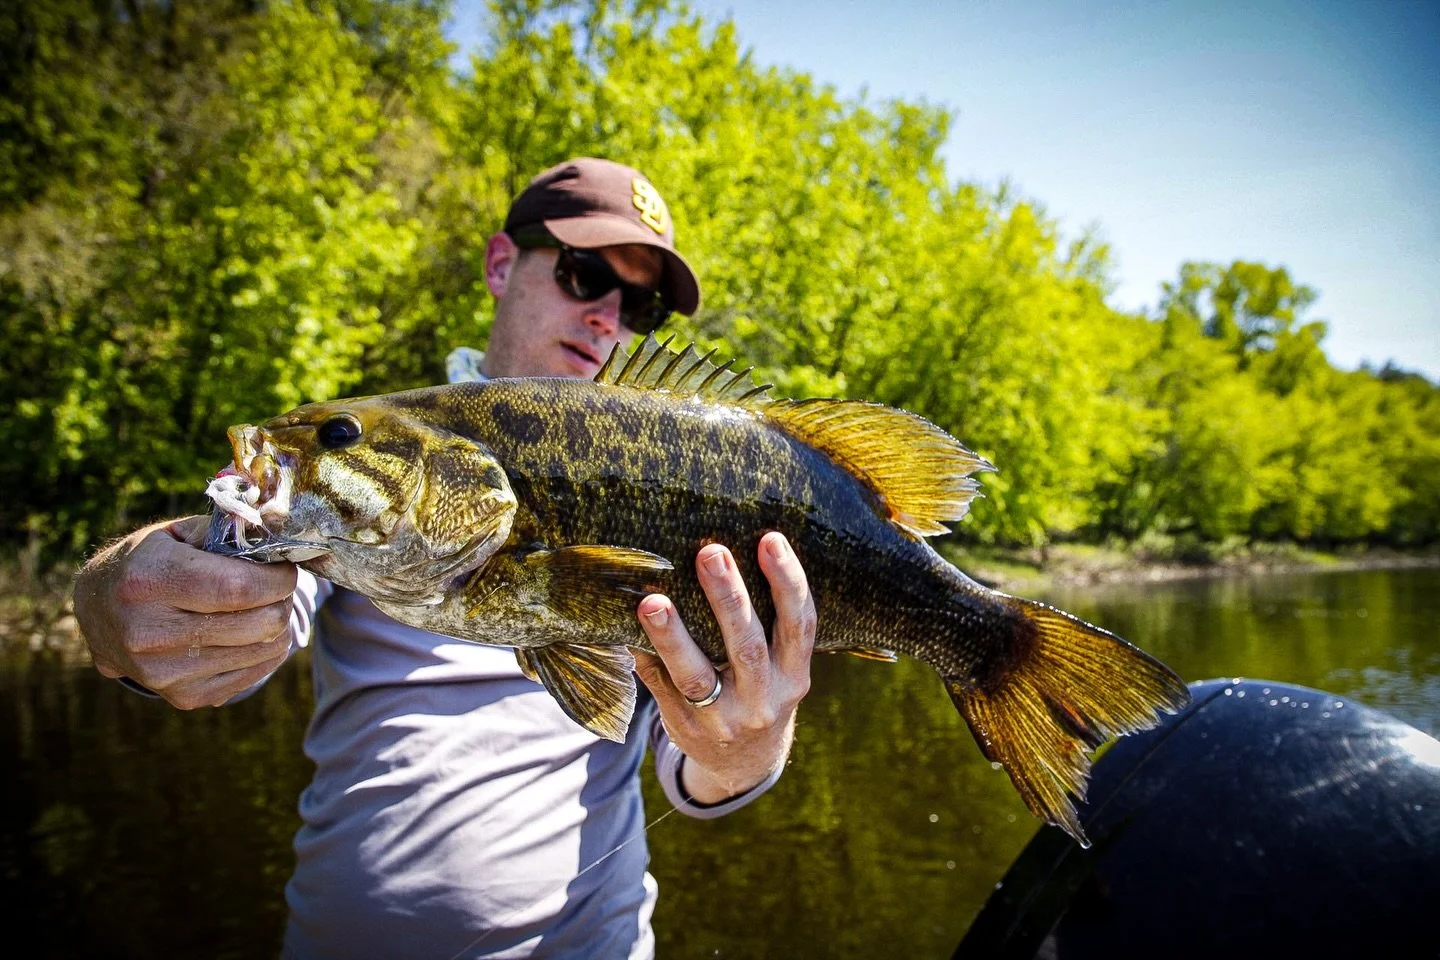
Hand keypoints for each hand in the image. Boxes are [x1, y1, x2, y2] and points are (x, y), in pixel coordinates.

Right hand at [72, 515, 297, 708]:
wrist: (96, 613)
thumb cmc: (148, 563)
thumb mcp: (176, 534)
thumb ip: (227, 533)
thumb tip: (282, 539)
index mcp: (146, 582)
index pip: (238, 588)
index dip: (278, 578)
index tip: (285, 567)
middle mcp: (150, 633)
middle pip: (261, 623)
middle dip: (282, 599)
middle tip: (275, 586)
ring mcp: (165, 672)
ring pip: (266, 650)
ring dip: (278, 625)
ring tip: (261, 606)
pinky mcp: (182, 697)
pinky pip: (255, 674)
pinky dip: (265, 650)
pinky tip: (247, 631)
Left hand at [632, 531, 815, 803]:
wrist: (745, 764)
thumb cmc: (761, 691)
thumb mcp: (781, 668)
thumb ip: (768, 626)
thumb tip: (728, 554)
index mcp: (794, 676)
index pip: (799, 625)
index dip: (788, 581)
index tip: (771, 539)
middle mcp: (764, 699)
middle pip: (747, 646)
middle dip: (728, 598)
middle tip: (710, 553)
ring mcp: (724, 719)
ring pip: (697, 676)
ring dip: (673, 637)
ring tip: (652, 601)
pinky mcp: (687, 728)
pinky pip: (661, 690)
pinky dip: (646, 658)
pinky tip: (629, 630)